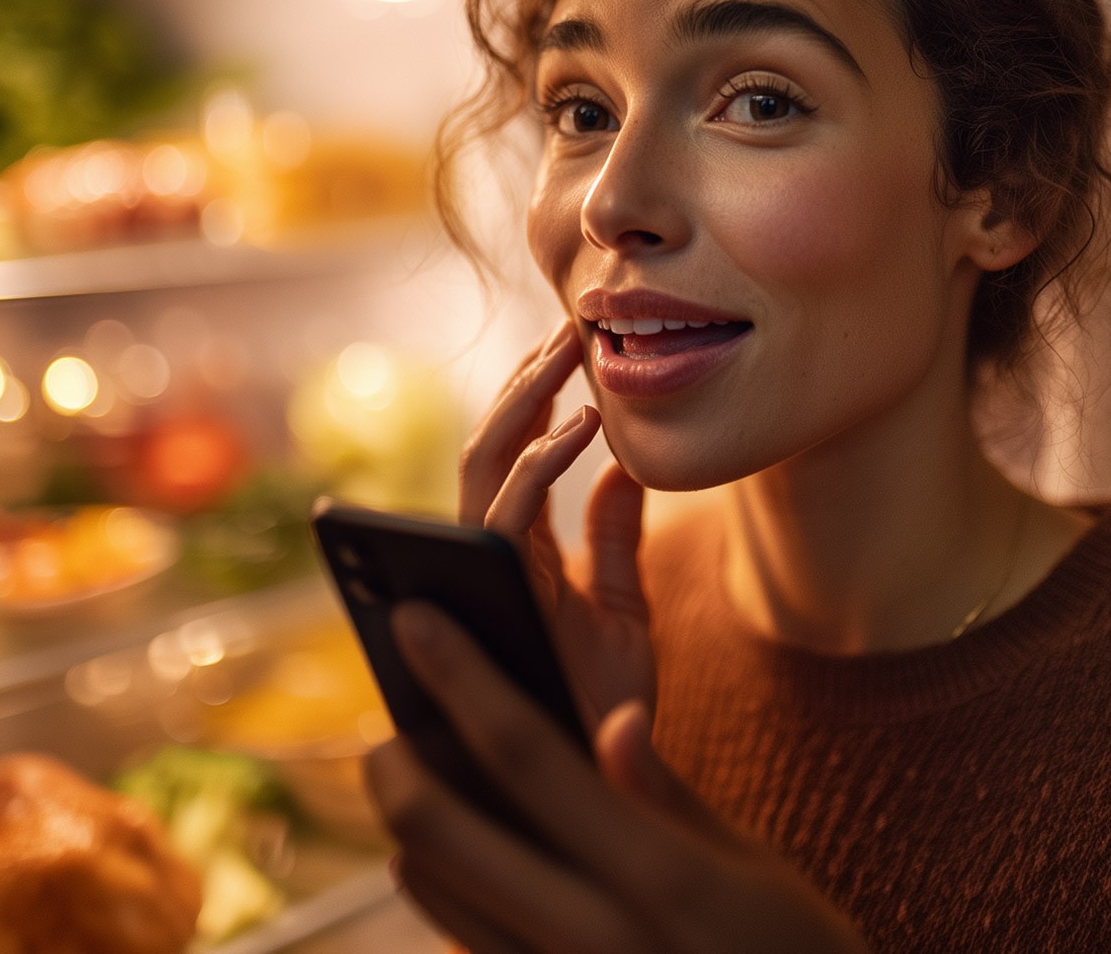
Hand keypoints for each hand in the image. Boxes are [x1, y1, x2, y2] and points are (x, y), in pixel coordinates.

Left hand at [368, 602, 868, 953]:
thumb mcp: (755, 869)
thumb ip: (668, 796)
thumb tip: (613, 720)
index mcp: (659, 875)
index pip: (529, 757)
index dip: (462, 679)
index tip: (416, 619)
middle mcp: (591, 936)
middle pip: (439, 829)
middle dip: (394, 763)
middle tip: (390, 726)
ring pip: (430, 887)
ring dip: (406, 822)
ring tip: (416, 775)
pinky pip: (459, 938)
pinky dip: (438, 883)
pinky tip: (450, 854)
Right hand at [457, 320, 651, 729]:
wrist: (604, 782)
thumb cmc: (606, 708)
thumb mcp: (624, 613)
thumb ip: (617, 542)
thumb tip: (628, 466)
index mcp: (517, 559)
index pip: (508, 459)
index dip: (527, 400)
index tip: (568, 348)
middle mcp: (492, 562)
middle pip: (487, 449)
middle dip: (520, 384)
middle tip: (569, 328)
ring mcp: (491, 579)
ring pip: (482, 468)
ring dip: (520, 400)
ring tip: (568, 351)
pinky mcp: (505, 602)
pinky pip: (507, 517)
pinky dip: (540, 463)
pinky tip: (584, 425)